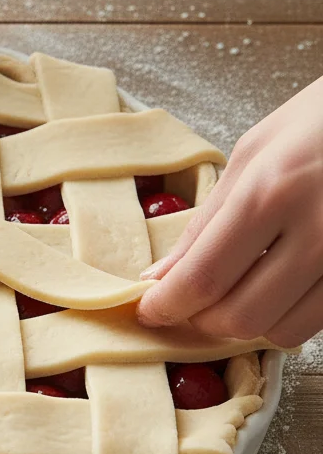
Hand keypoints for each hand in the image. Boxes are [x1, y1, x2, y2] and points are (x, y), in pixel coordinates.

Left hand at [137, 75, 322, 346]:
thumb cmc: (321, 121)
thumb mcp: (253, 154)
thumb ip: (205, 221)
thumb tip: (161, 276)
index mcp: (271, 193)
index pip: (204, 278)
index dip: (167, 306)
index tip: (149, 312)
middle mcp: (317, 234)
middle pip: (240, 317)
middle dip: (202, 319)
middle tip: (190, 300)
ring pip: (281, 331)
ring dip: (247, 321)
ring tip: (239, 286)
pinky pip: (316, 322)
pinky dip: (286, 315)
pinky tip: (278, 283)